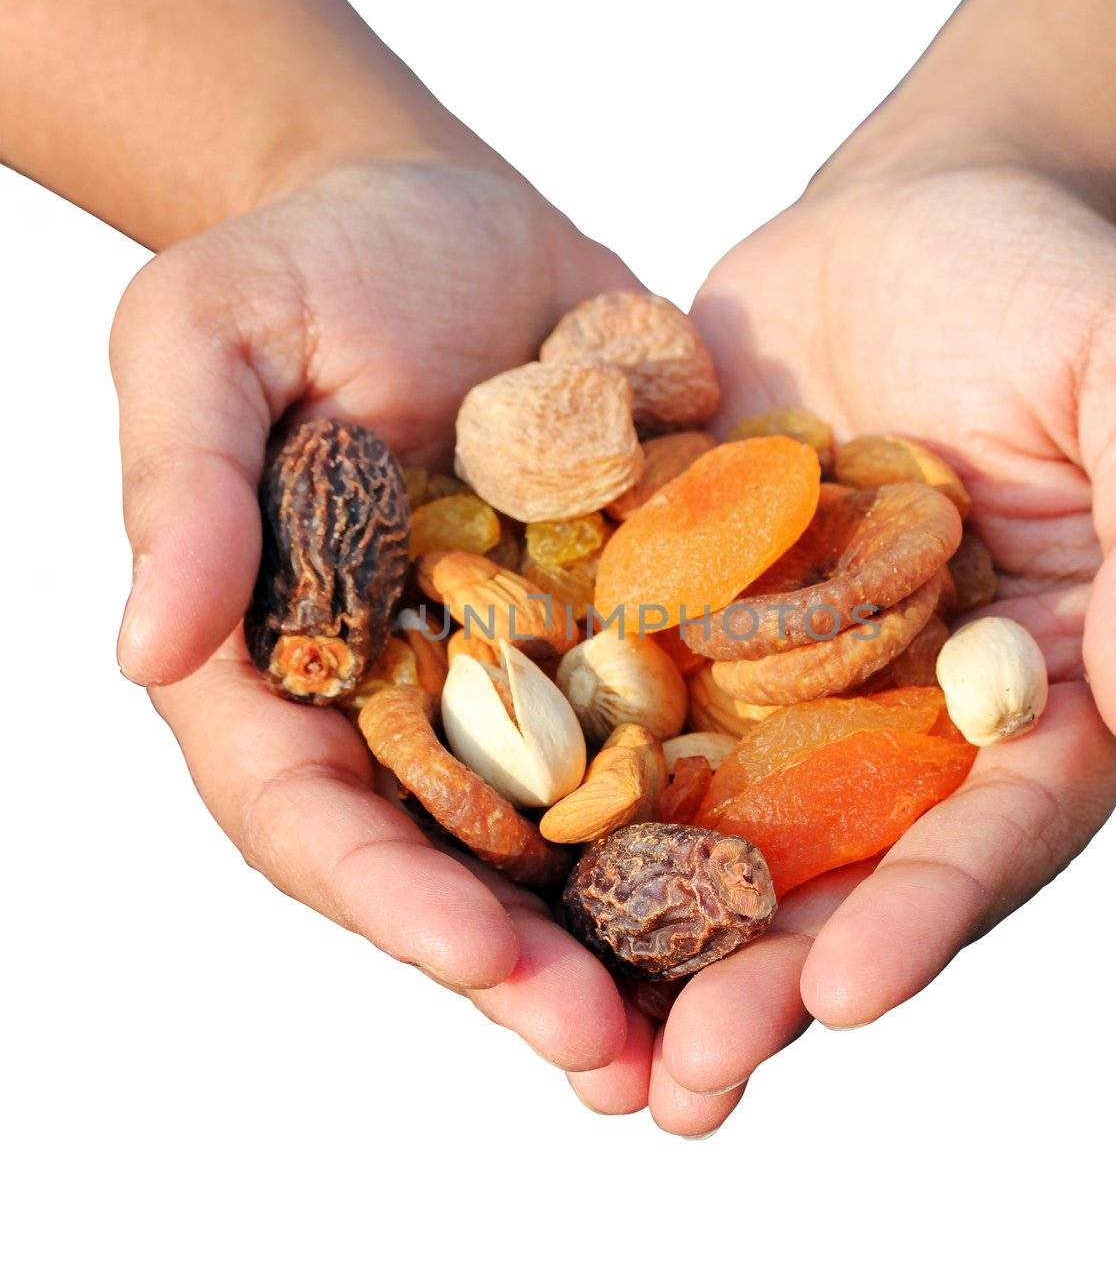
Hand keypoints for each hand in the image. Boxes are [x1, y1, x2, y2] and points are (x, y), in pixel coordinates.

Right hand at [112, 156, 642, 1072]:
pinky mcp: (614, 641)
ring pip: (566, 845)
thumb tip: (150, 648)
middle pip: (449, 868)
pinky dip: (716, 825)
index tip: (485, 962)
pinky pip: (665, 749)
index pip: (312, 815)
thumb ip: (182, 485)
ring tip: (717, 1040)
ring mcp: (512, 685)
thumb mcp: (207, 336)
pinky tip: (795, 890)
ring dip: (633, 947)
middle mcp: (396, 706)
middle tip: (622, 1068)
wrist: (453, 217)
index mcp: (277, 667)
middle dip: (526, 972)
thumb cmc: (305, 262)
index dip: (392, 898)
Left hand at [591, 152, 1115, 1130]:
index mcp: (1029, 695)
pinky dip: (564, 785)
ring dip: (650, 937)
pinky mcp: (683, 613)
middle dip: (763, 982)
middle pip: (839, 872)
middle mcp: (900, 713)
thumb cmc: (1064, 289)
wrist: (920, 209)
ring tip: (574, 1046)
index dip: (927, 916)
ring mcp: (783, 673)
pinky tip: (487, 861)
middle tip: (683, 1091)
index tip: (848, 994)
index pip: (991, 831)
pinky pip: (623, 706)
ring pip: (716, 826)